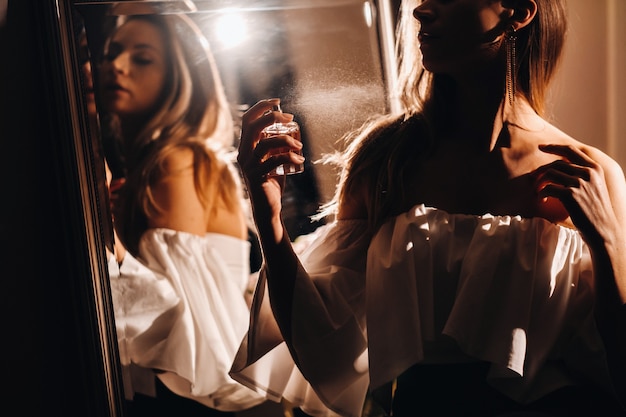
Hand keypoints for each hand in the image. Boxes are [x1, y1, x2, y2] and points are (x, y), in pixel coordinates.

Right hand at [237, 99, 303, 237]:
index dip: (261, 107)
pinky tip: (300, 161)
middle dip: (272, 117)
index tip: (277, 102)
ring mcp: (249, 165)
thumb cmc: (272, 182)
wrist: (268, 208)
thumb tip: (292, 127)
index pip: (248, 119)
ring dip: (285, 140)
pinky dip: (289, 158)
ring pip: (265, 143)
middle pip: (253, 126)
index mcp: (245, 146)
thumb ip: (278, 145)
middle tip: (290, 118)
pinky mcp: (257, 177)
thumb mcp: (274, 159)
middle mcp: (243, 153)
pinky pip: (274, 161)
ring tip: (299, 146)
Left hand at [536, 144, 619, 248]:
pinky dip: (541, 193)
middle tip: (532, 177)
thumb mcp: (594, 186)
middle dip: (541, 169)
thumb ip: (582, 174)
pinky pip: (548, 188)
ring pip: (550, 173)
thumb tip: (559, 166)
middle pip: (556, 163)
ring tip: (537, 190)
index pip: (571, 150)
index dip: (554, 147)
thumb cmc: (595, 210)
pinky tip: (542, 200)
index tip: (541, 147)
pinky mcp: (571, 195)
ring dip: (539, 182)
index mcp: (595, 168)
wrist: (603, 230)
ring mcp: (579, 183)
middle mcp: (588, 173)